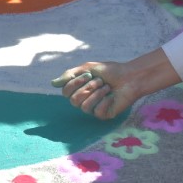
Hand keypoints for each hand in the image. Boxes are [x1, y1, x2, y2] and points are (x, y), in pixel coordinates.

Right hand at [51, 49, 181, 119]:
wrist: (130, 77)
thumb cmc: (110, 71)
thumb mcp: (88, 68)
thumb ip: (70, 75)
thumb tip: (53, 83)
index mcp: (79, 89)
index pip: (65, 92)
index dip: (75, 83)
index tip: (88, 74)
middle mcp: (85, 100)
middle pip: (73, 101)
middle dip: (87, 88)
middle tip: (100, 81)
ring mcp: (94, 108)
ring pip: (84, 107)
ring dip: (96, 93)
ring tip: (107, 87)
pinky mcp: (104, 115)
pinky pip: (96, 112)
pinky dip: (104, 101)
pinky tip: (111, 96)